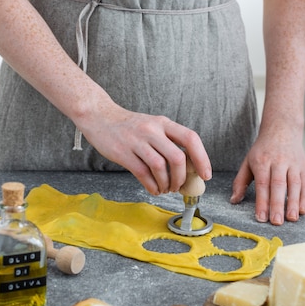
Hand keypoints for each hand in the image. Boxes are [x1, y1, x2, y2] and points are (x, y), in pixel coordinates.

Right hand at [77, 101, 211, 195]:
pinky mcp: (123, 152)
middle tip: (178, 186)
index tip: (205, 174)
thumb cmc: (128, 126)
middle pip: (177, 157)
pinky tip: (153, 188)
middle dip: (182, 177)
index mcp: (163, 123)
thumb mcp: (151, 126)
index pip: (190, 138)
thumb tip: (187, 167)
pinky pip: (143, 174)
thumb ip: (167, 141)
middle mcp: (152, 130)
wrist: (99, 116)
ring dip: (166, 183)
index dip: (202, 158)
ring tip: (165, 188)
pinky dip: (151, 186)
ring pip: (161, 167)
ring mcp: (137, 141)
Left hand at [230, 124, 304, 224]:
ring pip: (294, 185)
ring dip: (293, 203)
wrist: (282, 130)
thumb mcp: (248, 162)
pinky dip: (304, 198)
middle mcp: (278, 162)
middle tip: (276, 222)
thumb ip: (240, 182)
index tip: (261, 218)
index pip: (262, 184)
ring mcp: (292, 164)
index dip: (262, 201)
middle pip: (278, 185)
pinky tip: (301, 210)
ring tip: (290, 219)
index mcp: (262, 161)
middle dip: (277, 204)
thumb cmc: (262, 150)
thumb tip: (233, 200)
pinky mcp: (303, 167)